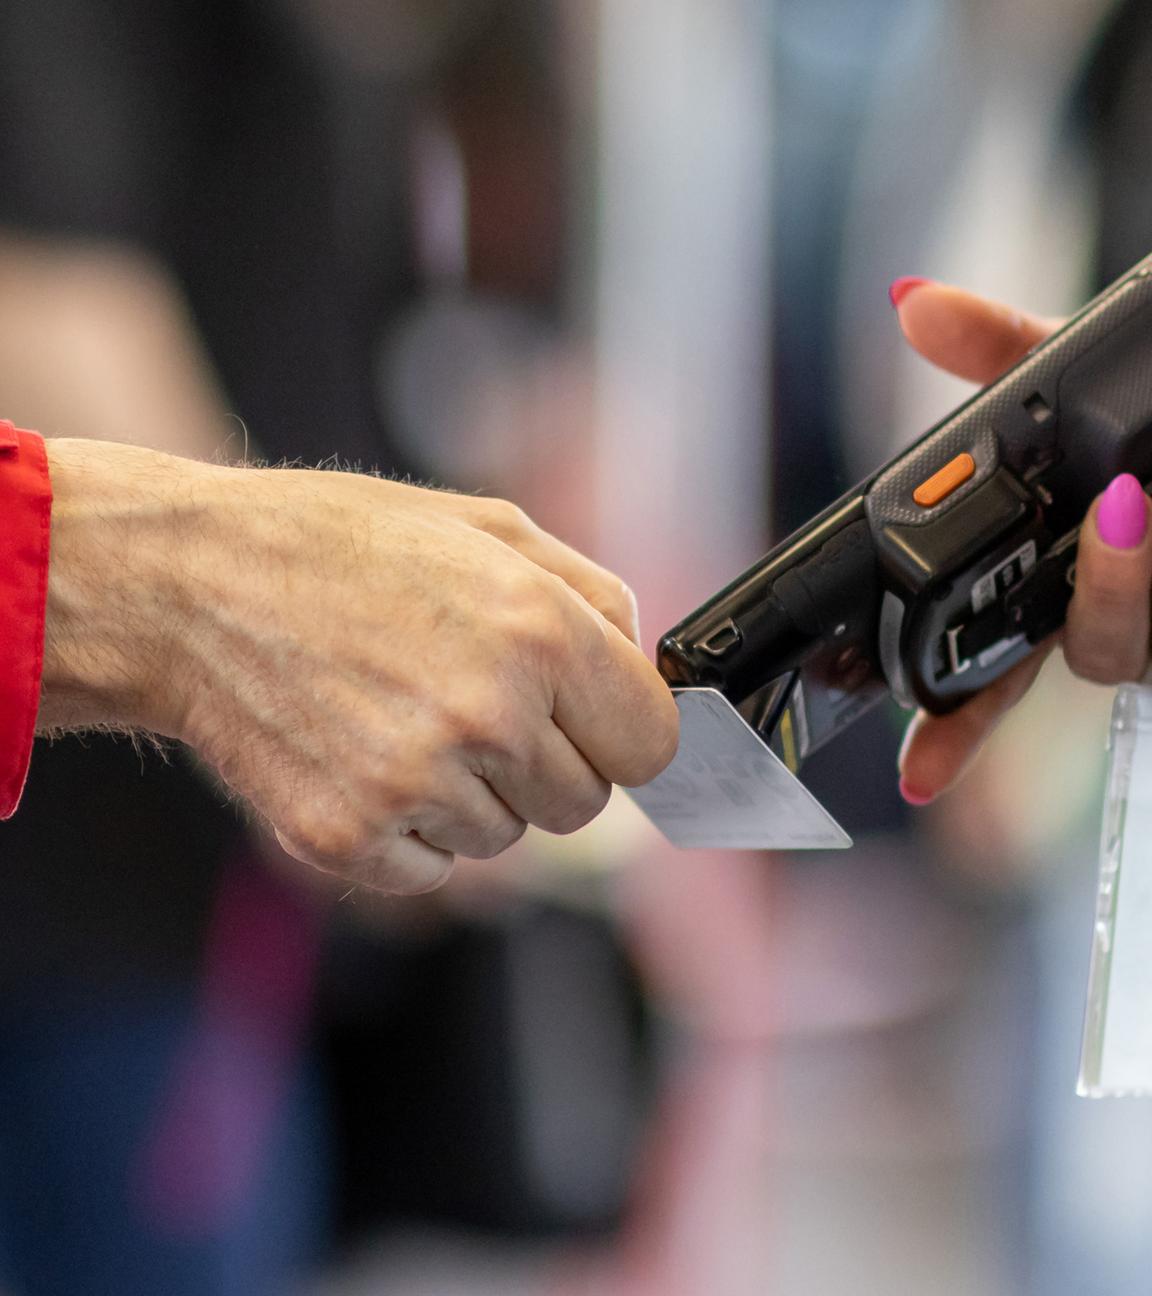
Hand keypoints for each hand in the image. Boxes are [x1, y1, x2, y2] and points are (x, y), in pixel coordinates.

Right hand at [39, 439, 678, 892]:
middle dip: (549, 763)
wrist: (185, 586)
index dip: (623, 732)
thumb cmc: (337, 546)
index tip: (593, 722)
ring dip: (475, 794)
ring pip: (508, 839)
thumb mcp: (485, 527)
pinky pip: (434, 869)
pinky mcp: (349, 838)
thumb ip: (592, 595)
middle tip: (480, 707)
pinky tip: (365, 757)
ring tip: (404, 716)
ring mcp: (414, 785)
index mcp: (537, 631)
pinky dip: (412, 829)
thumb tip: (643, 666)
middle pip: (586, 804)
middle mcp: (487, 716)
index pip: (651, 745)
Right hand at [892, 280, 1151, 802]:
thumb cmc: (1138, 426)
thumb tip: (908, 300)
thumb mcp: (1070, 374)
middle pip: (1029, 681)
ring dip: (1112, 593)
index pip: (984, 662)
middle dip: (980, 721)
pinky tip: (1144, 514)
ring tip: (1123, 507)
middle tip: (938, 738)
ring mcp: (1146, 614)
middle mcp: (1097, 606)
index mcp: (1048, 572)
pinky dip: (1142, 568)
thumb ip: (993, 346)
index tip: (915, 774)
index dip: (949, 727)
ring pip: (1110, 647)